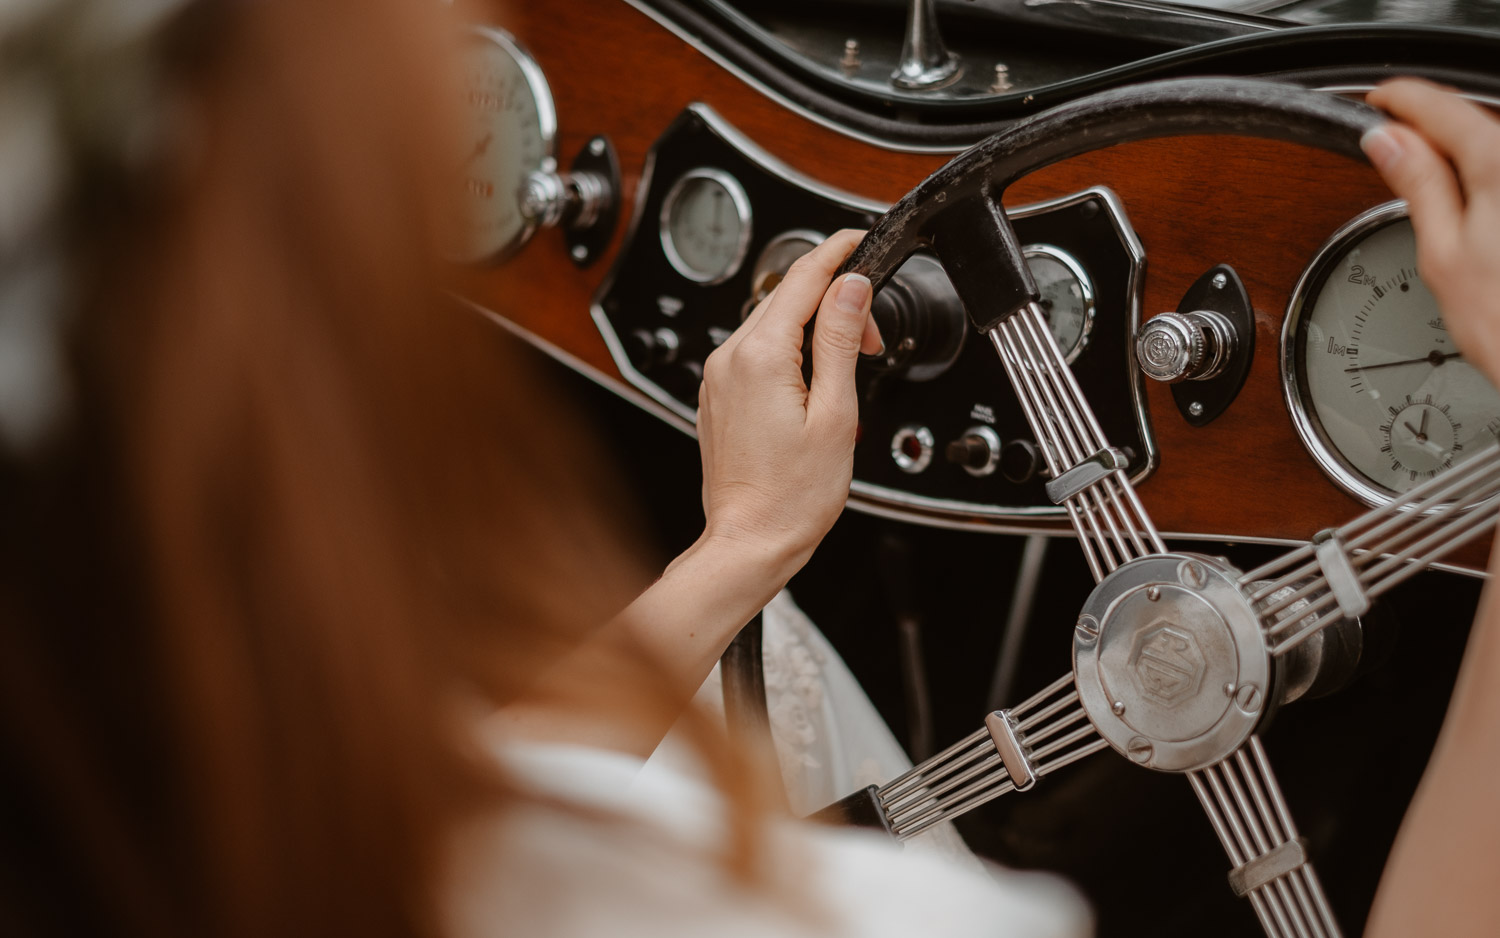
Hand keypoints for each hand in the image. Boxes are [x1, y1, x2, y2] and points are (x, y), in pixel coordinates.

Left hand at [695, 229, 880, 574]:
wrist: (751, 540)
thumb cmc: (792, 494)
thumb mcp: (837, 413)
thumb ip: (841, 341)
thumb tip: (850, 287)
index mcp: (760, 356)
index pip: (803, 277)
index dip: (838, 252)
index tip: (861, 240)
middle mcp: (729, 359)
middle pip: (787, 296)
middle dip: (834, 299)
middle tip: (871, 337)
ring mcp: (718, 377)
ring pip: (772, 322)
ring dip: (814, 327)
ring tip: (847, 368)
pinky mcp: (718, 395)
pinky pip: (756, 351)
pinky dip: (790, 350)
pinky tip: (814, 382)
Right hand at [1362, 79, 1499, 385]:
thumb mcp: (1443, 252)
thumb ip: (1418, 184)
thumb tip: (1387, 141)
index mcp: (1498, 163)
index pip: (1440, 106)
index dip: (1399, 101)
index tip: (1375, 103)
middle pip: (1471, 121)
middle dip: (1426, 129)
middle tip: (1386, 145)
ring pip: (1489, 147)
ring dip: (1455, 153)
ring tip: (1422, 177)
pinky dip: (1479, 176)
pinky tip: (1465, 200)